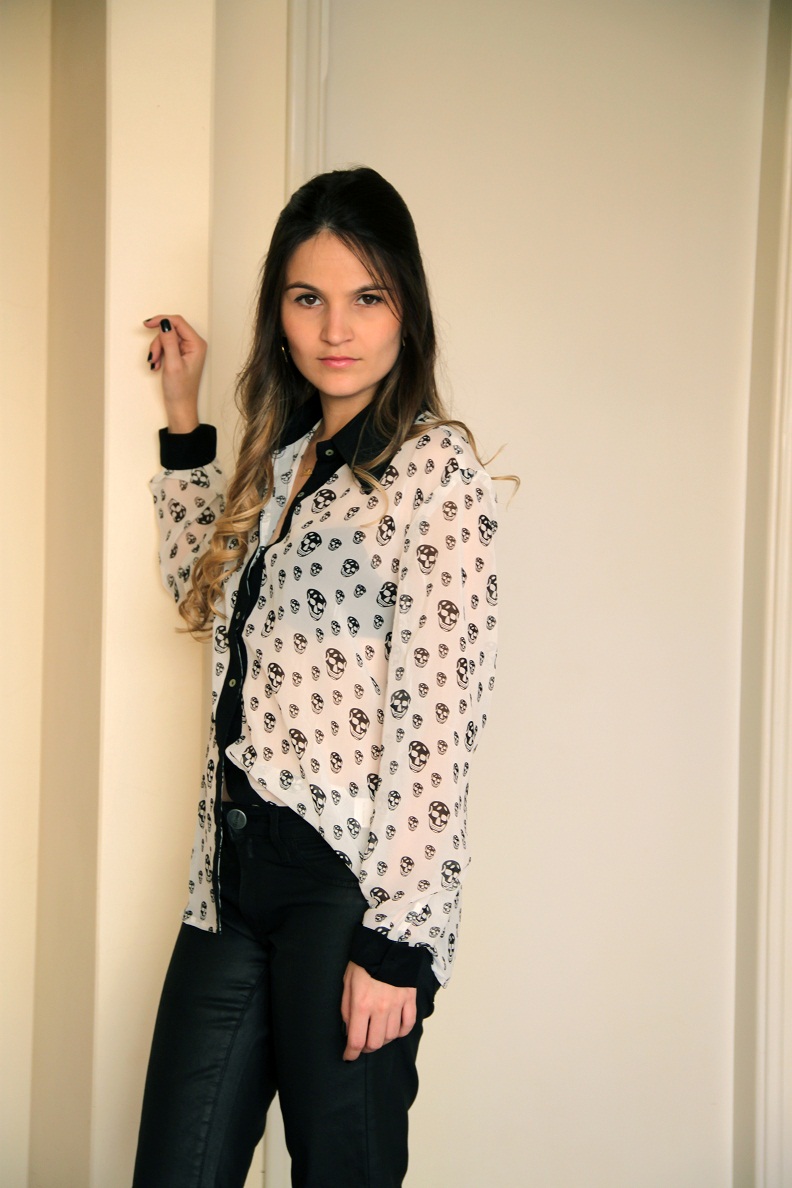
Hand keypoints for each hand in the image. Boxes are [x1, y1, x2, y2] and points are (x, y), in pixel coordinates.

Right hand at [144, 314, 206, 432]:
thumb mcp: (172, 364)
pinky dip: (159, 354)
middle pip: (170, 330)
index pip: (178, 322)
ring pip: (165, 338)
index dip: (161, 320)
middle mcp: (194, 344)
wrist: (180, 406)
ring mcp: (187, 349)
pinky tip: (157, 365)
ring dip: (157, 350)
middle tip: (153, 357)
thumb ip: (169, 341)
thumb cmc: (180, 390)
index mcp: (197, 344)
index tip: (147, 324)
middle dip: (158, 342)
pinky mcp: (180, 354)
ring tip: (155, 364)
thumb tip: (165, 322)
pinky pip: (166, 346)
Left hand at [340, 961, 416, 1060]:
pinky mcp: (409, 1000)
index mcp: (361, 1005)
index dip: (350, 1053)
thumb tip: (349, 1028)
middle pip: (375, 1043)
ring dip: (382, 1039)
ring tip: (376, 1033)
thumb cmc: (364, 961)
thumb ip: (346, 1008)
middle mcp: (380, 1009)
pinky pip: (408, 1025)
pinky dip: (401, 1032)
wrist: (388, 942)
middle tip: (362, 1043)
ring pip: (391, 1037)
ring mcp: (397, 1005)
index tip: (348, 1056)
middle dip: (366, 1047)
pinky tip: (394, 1029)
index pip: (356, 1041)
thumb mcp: (347, 983)